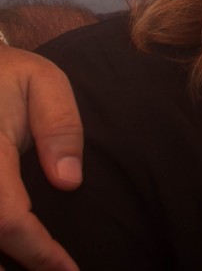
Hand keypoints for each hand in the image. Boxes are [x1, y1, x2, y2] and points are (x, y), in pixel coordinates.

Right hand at [0, 46, 81, 270]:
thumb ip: (60, 127)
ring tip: (39, 265)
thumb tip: (69, 181)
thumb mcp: (43, 83)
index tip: (68, 270)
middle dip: (14, 265)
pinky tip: (13, 255)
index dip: (38, 251)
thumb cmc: (8, 75)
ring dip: (2, 257)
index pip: (8, 217)